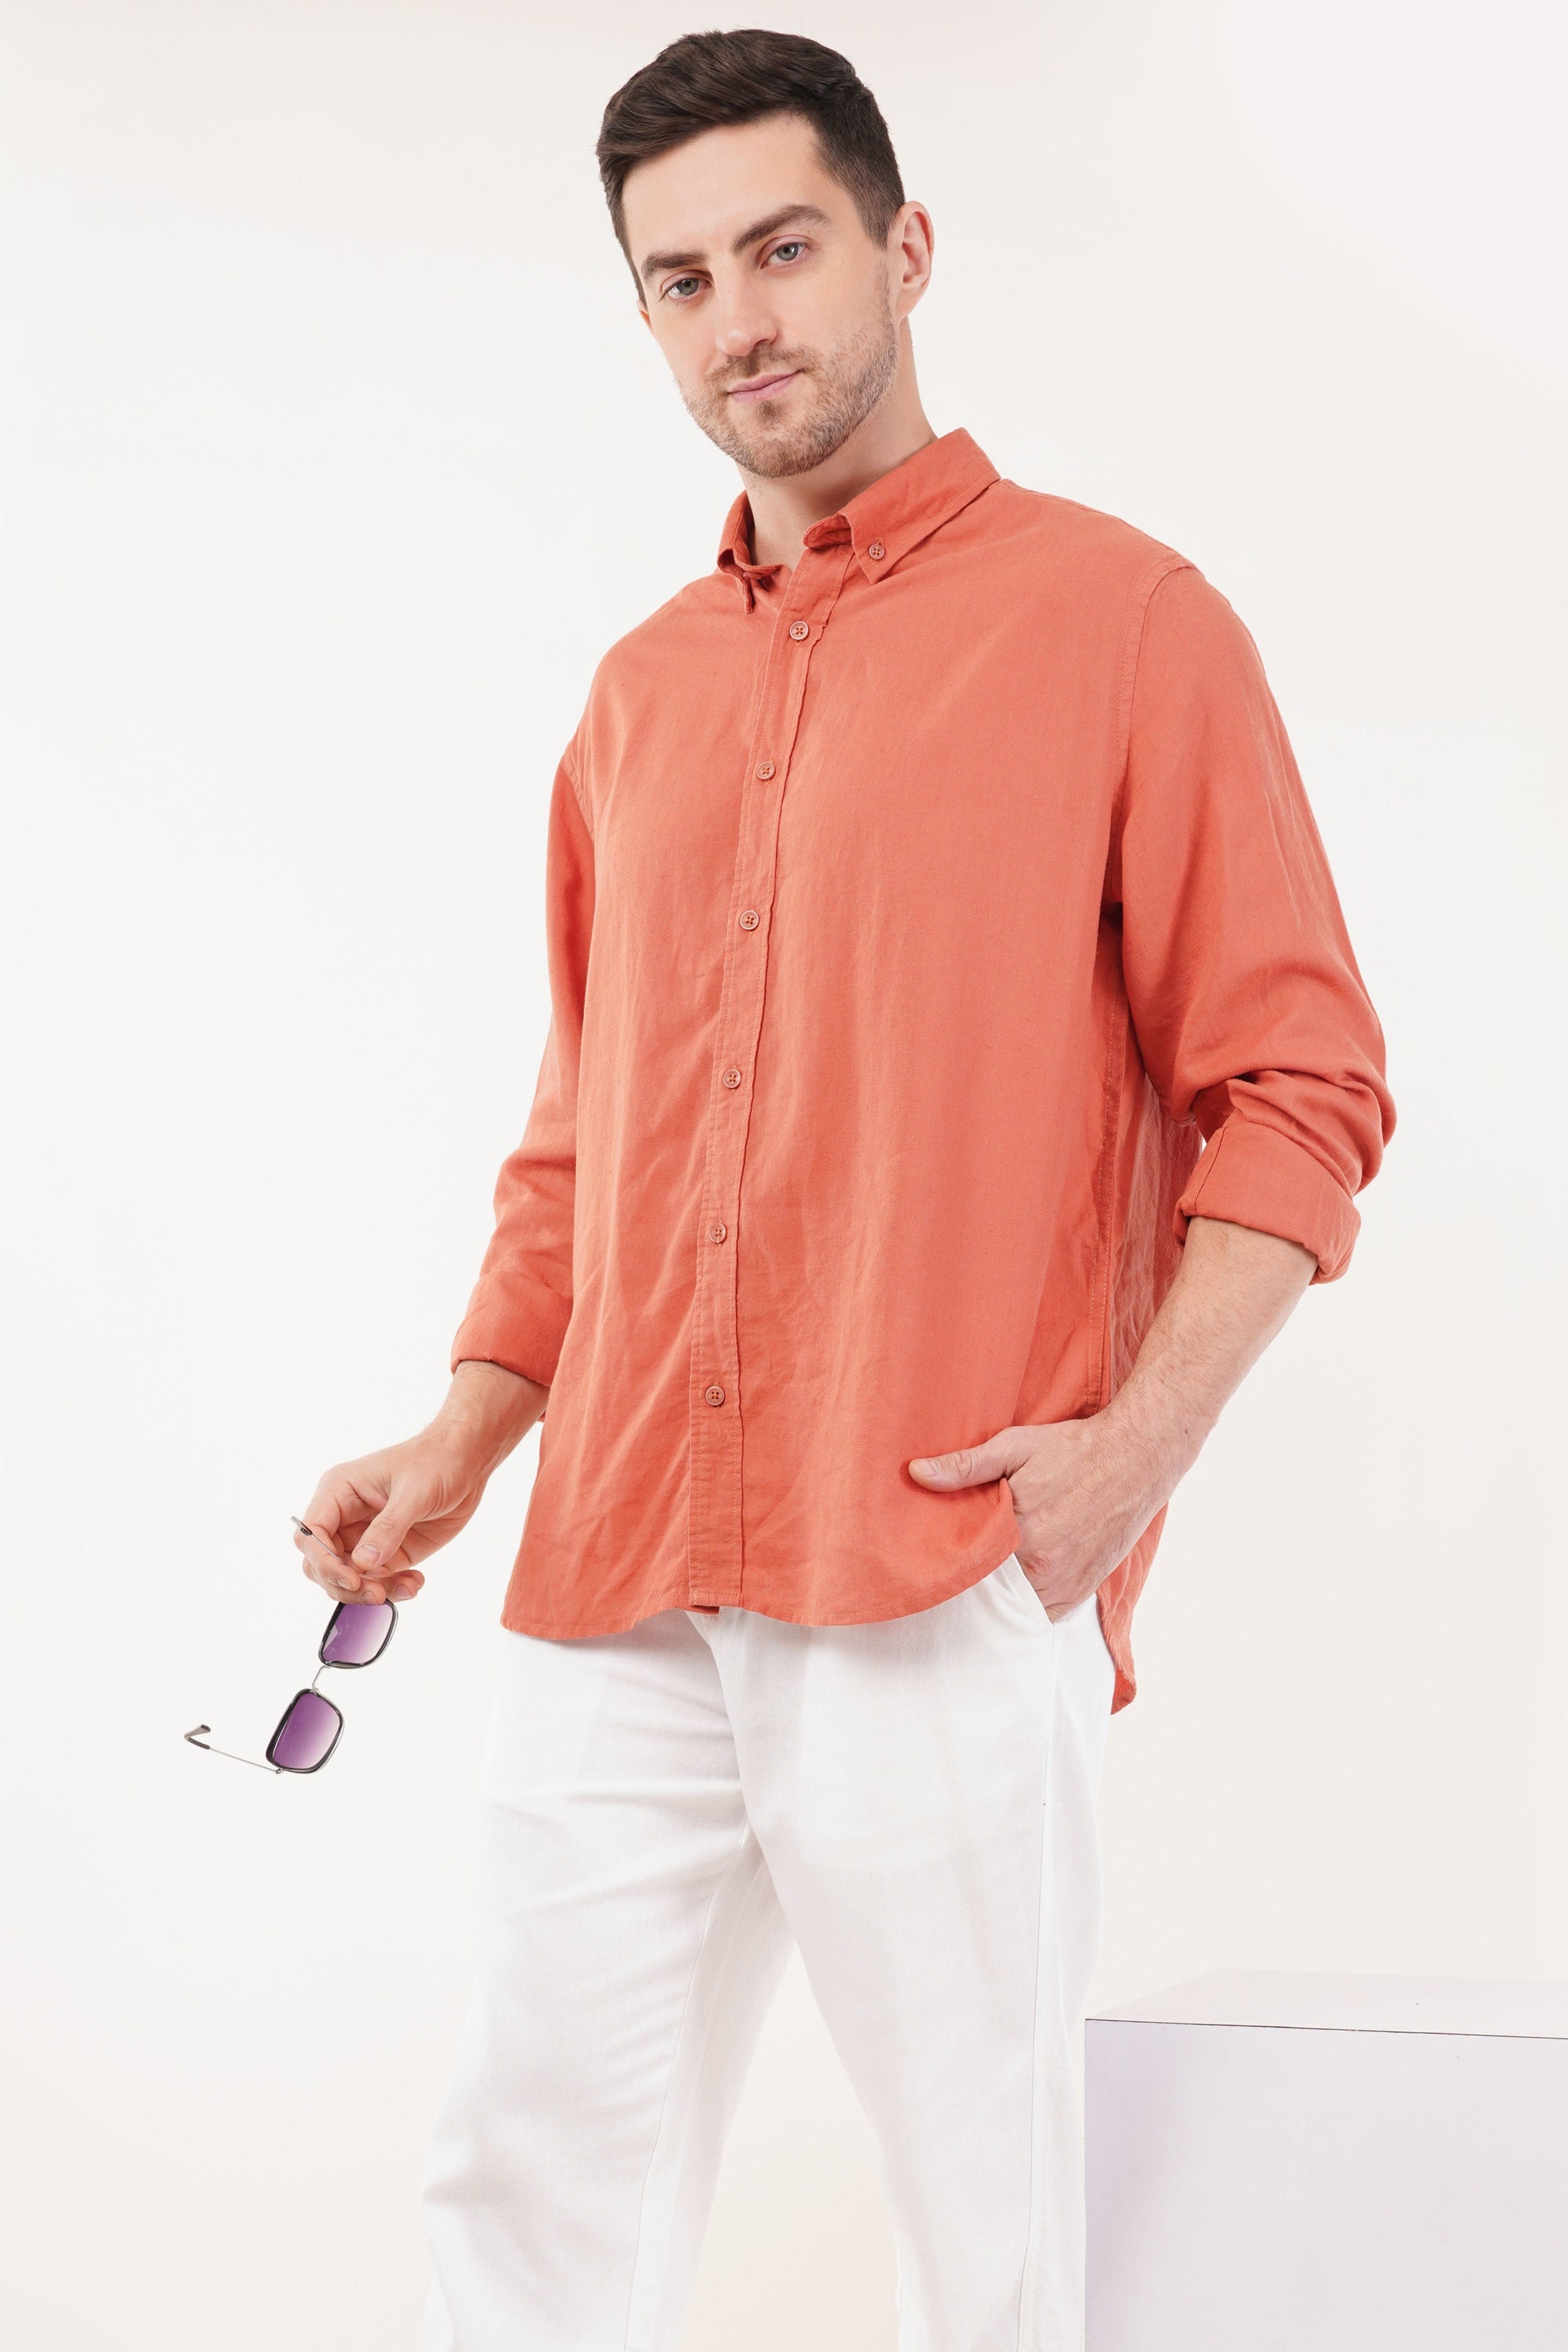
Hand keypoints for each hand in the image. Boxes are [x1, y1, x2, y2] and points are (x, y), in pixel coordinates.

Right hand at [294, 1361, 545, 1607]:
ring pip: (348, 1579)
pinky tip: (415, 1581)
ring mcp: (364, 1538)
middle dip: (344, 1585)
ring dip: (371, 1592)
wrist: (466, 1462)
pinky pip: (376, 1581)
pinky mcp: (387, 1552)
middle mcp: (344, 1517)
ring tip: (406, 1586)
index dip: (323, 1561)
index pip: (311, 1534)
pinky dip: (392, 1590)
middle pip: (322, 1564)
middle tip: (376, 1593)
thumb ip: (387, 1528)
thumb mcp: (413, 1493)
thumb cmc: (435, 1462)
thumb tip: (362, 1563)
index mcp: (339, 1492)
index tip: (352, 1579)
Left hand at [908, 1411, 1168, 1621]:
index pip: (966, 1566)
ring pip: (1017, 1605)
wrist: (1135, 1458)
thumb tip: (916, 1473)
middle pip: (990, 1590)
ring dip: (1001, 1595)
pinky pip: (1045, 1613)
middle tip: (955, 1572)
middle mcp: (1044, 1566)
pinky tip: (1017, 1586)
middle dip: (973, 1583)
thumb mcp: (1015, 1447)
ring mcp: (1067, 1582)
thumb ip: (965, 1466)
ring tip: (984, 1580)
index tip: (933, 1561)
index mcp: (1021, 1531)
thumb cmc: (1072, 1449)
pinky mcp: (1084, 1589)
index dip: (948, 1565)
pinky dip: (1029, 1604)